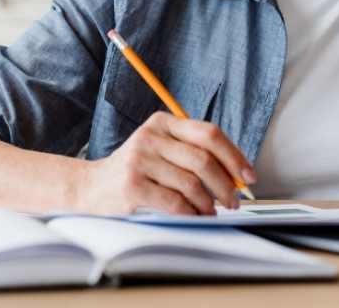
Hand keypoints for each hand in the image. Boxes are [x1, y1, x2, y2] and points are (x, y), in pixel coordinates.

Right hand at [77, 112, 255, 215]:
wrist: (90, 187)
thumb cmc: (135, 171)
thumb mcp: (160, 149)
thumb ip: (193, 153)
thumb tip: (237, 174)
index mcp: (163, 122)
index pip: (209, 134)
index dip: (234, 156)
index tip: (248, 176)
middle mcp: (150, 137)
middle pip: (203, 159)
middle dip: (226, 185)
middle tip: (234, 201)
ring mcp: (139, 160)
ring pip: (191, 184)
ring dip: (208, 203)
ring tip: (211, 212)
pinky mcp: (132, 186)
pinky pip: (175, 202)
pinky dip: (191, 213)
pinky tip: (194, 216)